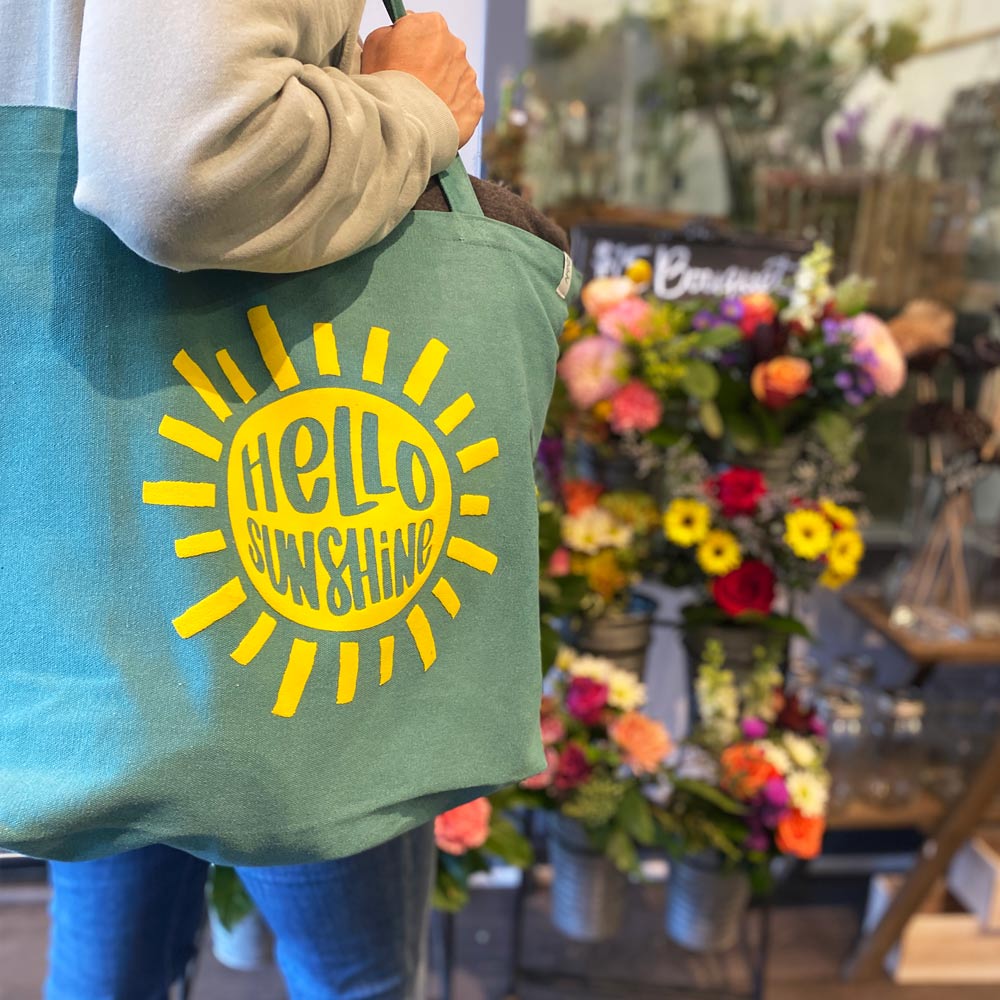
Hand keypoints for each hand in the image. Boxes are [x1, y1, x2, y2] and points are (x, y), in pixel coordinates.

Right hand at [362, 12, 483, 147]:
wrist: (404, 127)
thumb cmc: (386, 83)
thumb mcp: (376, 43)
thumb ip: (393, 32)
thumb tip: (400, 33)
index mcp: (434, 26)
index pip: (425, 29)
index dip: (412, 46)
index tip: (403, 60)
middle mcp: (457, 47)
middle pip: (443, 54)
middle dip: (430, 67)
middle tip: (412, 87)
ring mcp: (468, 76)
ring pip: (455, 79)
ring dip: (443, 89)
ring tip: (423, 106)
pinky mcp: (476, 103)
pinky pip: (465, 103)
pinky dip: (453, 110)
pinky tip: (436, 117)